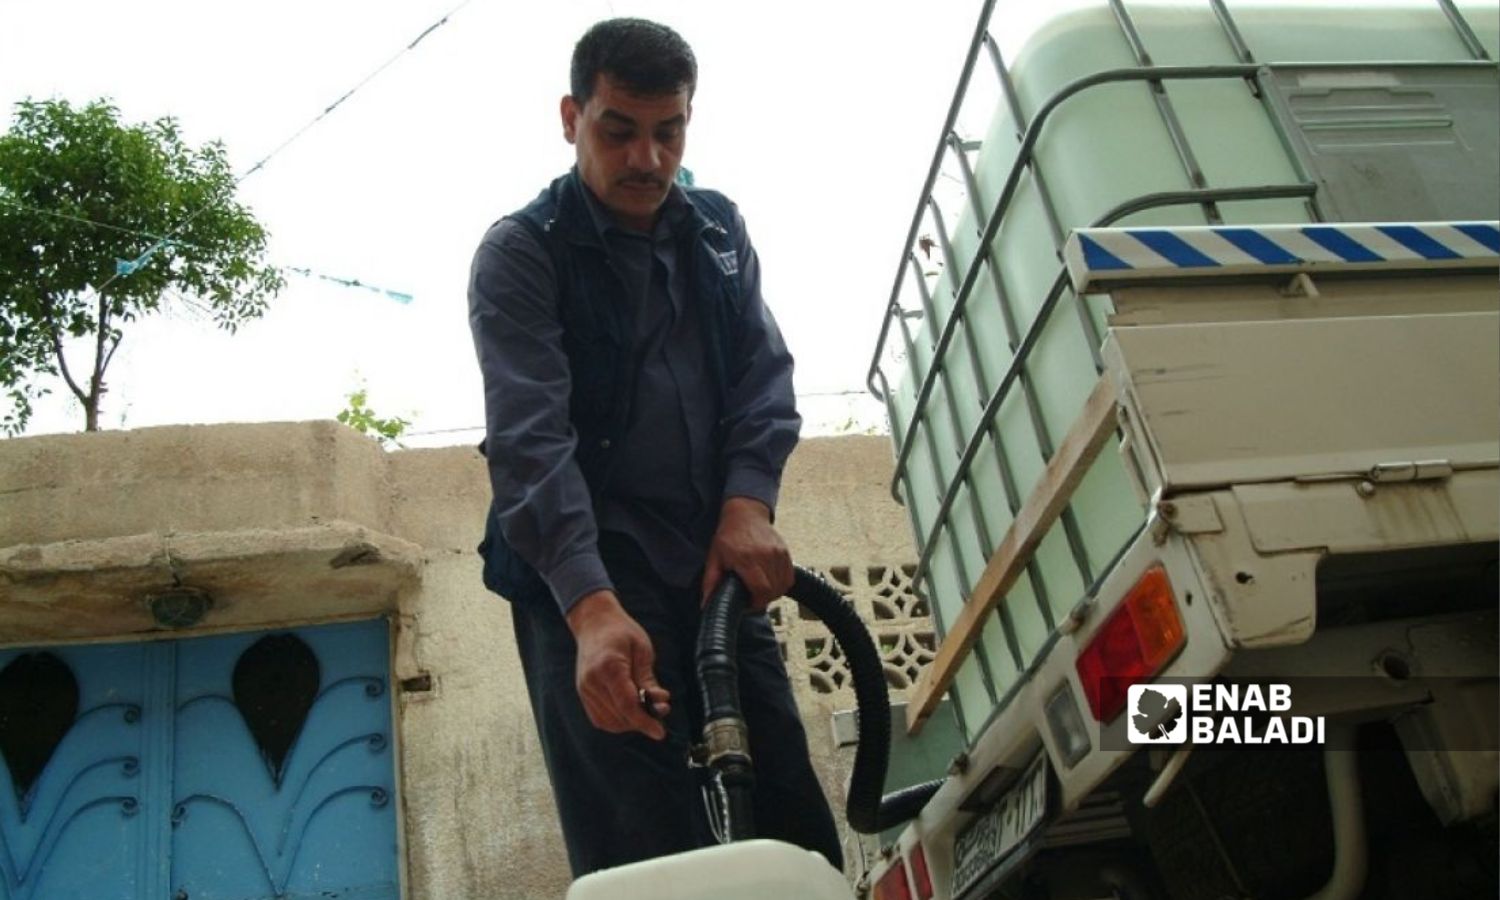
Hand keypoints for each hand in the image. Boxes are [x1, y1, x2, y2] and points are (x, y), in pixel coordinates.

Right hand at [565, 590, 670, 738]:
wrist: (594, 622)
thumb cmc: (622, 632)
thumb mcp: (643, 651)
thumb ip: (649, 680)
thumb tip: (661, 705)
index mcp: (609, 668)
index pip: (627, 705)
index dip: (645, 722)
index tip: (660, 733)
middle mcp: (592, 682)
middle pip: (619, 716)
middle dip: (642, 721)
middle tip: (660, 711)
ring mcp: (584, 689)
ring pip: (609, 722)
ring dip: (630, 723)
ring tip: (647, 709)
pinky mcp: (582, 694)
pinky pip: (600, 719)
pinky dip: (618, 720)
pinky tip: (631, 710)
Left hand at [701, 496, 792, 611]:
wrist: (745, 513)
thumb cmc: (729, 535)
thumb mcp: (714, 557)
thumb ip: (711, 581)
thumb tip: (706, 603)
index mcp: (746, 558)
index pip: (761, 589)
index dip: (756, 602)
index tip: (749, 603)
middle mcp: (765, 555)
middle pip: (773, 590)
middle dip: (764, 599)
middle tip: (753, 598)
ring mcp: (778, 553)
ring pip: (783, 585)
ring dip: (773, 593)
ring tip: (761, 590)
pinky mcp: (785, 552)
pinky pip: (789, 576)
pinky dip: (782, 584)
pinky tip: (771, 582)